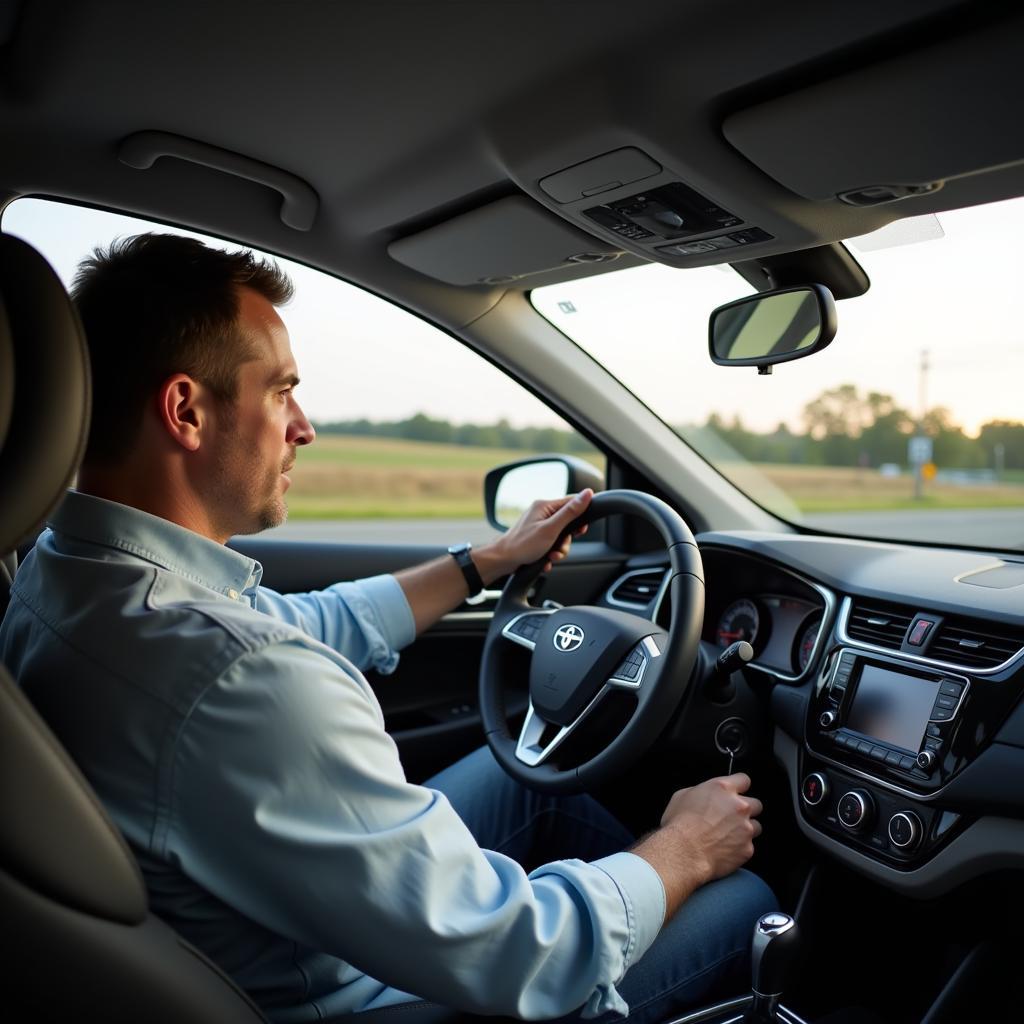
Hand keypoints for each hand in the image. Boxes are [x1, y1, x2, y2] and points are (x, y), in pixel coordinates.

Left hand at [475, 489, 592, 581]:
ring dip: (558, 550)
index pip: (571, 502)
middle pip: (567, 523)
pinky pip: (551, 544)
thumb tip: (587, 494)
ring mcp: (538, 525)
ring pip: (560, 537)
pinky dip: (550, 554)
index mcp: (544, 506)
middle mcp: (541, 513)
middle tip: (560, 548)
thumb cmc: (523, 545)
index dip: (580, 515)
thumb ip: (570, 512)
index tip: (581, 529)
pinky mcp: (536, 537)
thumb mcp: (551, 529)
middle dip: (566, 540)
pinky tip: (545, 560)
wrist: (502, 561)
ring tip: (551, 557)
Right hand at [631, 773, 762, 917]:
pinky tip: (725, 850)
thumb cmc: (679, 825)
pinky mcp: (747, 849)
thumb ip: (700, 791)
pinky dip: (740, 848)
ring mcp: (746, 829)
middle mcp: (739, 806)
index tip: (736, 792)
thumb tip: (704, 795)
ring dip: (746, 830)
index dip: (739, 786)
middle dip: (746, 810)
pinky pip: (749, 846)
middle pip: (756, 804)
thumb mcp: (682, 795)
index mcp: (722, 789)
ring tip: (729, 836)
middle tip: (732, 817)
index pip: (744, 780)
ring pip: (756, 826)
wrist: (683, 853)